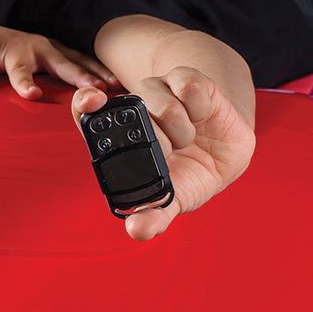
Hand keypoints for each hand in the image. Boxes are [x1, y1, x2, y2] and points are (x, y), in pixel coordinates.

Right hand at [0, 17, 115, 99]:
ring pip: (57, 62)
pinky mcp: (6, 51)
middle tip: (117, 86)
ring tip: (91, 88)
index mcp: (50, 51)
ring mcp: (27, 47)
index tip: (121, 86)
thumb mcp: (25, 71)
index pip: (83, 62)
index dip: (102, 72)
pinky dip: (25, 82)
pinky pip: (17, 70)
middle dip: (99, 73)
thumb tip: (60, 105)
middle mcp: (44, 46)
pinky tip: (32, 94)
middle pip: (78, 60)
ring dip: (76, 74)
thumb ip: (43, 82)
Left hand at [73, 67, 254, 240]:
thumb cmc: (190, 176)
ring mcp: (161, 91)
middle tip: (171, 152)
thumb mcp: (173, 199)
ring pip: (162, 101)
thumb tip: (137, 230)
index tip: (92, 102)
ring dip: (180, 130)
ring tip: (187, 140)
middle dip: (155, 139)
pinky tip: (200, 118)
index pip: (88, 108)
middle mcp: (136, 108)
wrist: (227, 156)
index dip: (85, 102)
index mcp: (121, 135)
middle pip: (132, 107)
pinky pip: (188, 86)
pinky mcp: (188, 81)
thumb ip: (154, 215)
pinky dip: (198, 107)